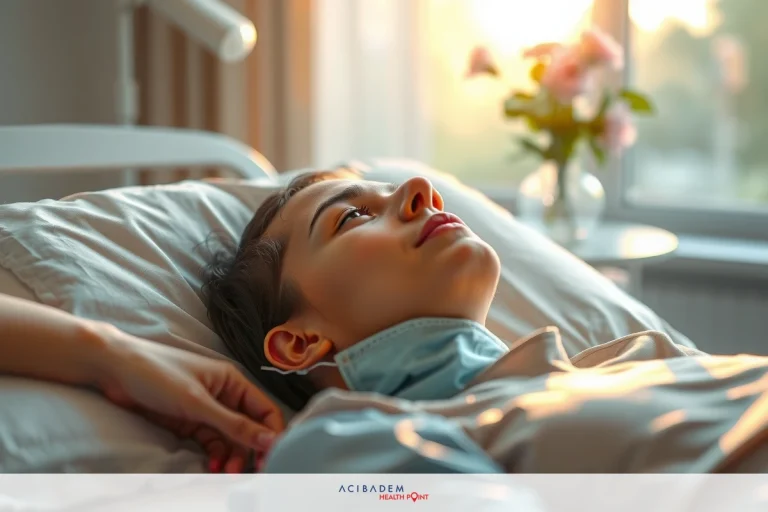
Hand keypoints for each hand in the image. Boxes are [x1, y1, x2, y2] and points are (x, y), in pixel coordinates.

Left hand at [88, 323, 283, 472]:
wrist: (115, 370)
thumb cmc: (158, 374)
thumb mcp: (198, 403)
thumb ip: (234, 425)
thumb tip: (269, 440)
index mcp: (234, 382)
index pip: (265, 411)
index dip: (272, 435)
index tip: (271, 458)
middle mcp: (225, 395)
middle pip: (249, 428)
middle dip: (250, 450)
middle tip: (246, 472)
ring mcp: (207, 410)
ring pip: (230, 439)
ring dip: (232, 456)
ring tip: (225, 472)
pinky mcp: (190, 422)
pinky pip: (211, 442)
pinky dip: (215, 455)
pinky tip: (212, 466)